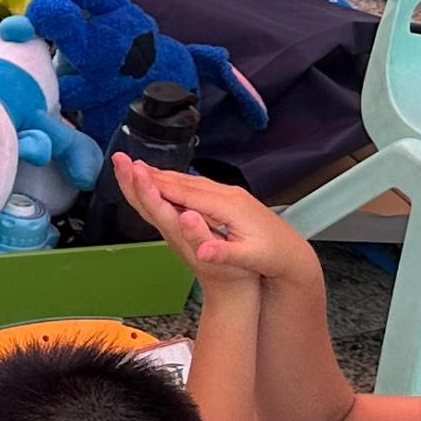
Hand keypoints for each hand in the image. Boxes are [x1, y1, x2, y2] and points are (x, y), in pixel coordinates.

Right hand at [112, 157, 309, 283]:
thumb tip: (202, 252)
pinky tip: (169, 182)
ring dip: (164, 175)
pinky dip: (177, 183)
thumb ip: (225, 253)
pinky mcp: (230, 199)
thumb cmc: (272, 256)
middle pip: (184, 181)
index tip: (135, 174)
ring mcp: (229, 195)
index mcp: (228, 206)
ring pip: (190, 181)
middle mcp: (227, 195)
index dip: (158, 183)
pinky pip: (197, 187)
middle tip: (128, 163)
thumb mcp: (250, 258)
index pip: (186, 192)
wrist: (292, 253)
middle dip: (155, 173)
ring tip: (140, 169)